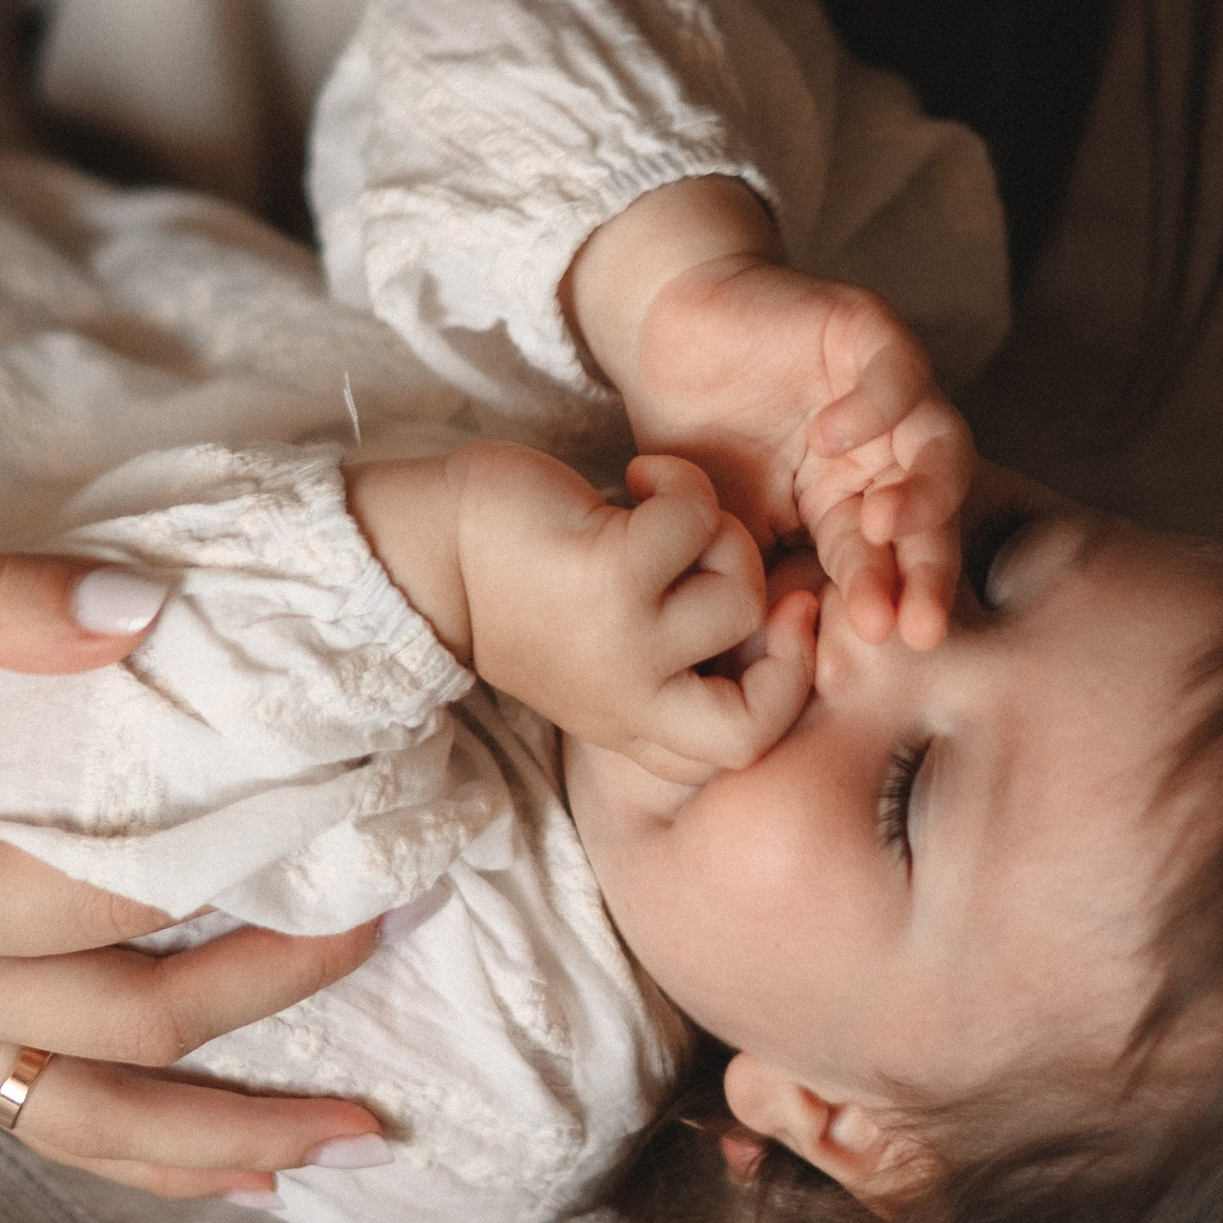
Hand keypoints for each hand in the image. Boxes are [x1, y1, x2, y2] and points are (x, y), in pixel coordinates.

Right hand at [0, 531, 389, 1201]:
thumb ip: (8, 606)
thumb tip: (151, 611)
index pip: (107, 900)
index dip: (240, 865)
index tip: (351, 820)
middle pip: (125, 1026)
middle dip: (273, 994)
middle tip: (392, 930)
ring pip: (88, 1120)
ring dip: (225, 1138)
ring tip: (352, 1141)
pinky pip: (41, 1118)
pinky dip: (144, 1153)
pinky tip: (236, 1169)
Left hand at [449, 445, 816, 785]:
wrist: (429, 549)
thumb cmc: (527, 584)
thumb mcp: (604, 651)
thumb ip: (681, 653)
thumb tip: (793, 606)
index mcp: (631, 720)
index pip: (743, 744)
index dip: (787, 682)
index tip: (782, 615)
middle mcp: (629, 698)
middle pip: (763, 672)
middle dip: (755, 588)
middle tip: (701, 544)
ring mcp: (621, 643)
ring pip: (739, 588)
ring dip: (714, 527)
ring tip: (660, 509)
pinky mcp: (607, 575)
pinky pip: (697, 519)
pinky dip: (679, 482)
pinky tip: (639, 479)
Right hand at [566, 184, 972, 645]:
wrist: (667, 334)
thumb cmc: (694, 435)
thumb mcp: (723, 525)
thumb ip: (756, 582)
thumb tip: (774, 666)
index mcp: (857, 507)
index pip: (887, 565)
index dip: (885, 604)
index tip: (872, 649)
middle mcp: (887, 455)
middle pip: (932, 518)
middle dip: (926, 570)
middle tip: (918, 623)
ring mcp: (888, 394)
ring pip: (939, 447)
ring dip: (923, 494)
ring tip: (888, 527)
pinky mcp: (870, 334)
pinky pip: (896, 373)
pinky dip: (873, 406)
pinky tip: (830, 436)